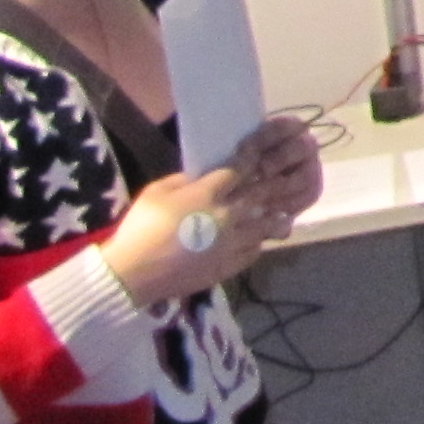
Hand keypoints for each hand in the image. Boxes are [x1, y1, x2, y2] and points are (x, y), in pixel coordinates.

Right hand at [99, 117, 325, 306]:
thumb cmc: (140, 229)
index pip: (240, 168)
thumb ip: (182, 180)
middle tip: (289, 174)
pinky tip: (258, 239)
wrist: (133, 275)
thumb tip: (200, 178)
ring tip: (281, 212)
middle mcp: (227, 215)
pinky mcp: (229, 265)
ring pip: (266, 225)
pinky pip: (254, 250)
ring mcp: (232, 242)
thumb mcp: (156, 193)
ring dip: (275, 216)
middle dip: (277, 181)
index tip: (262, 148)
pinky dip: (258, 242)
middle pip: (262, 193)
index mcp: (207, 193)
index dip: (253, 155)